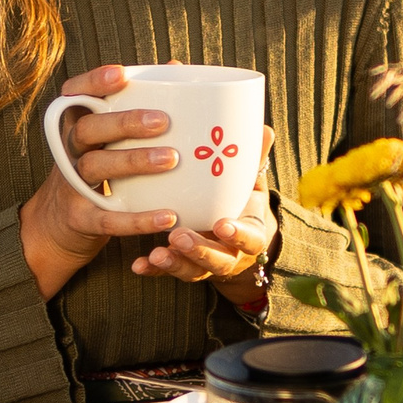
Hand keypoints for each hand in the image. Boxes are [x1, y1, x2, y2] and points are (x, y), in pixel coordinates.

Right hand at [17, 64, 184, 299]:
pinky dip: (138, 219)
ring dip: (134, 161)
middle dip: (124, 122)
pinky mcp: (81, 219)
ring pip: (95, 167)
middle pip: (87, 129)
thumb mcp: (107, 141)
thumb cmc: (98, 170)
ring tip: (172, 159)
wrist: (57, 227)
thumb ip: (135, 108)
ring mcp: (72, 186)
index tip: (121, 74)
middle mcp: (69, 152)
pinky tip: (168, 216)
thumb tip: (176, 69)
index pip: (74, 96)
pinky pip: (108, 219)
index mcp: (77, 127)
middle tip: (162, 121)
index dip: (93, 82)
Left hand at [128, 126, 278, 308]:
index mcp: (250, 235)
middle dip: (199, 250)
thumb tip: (264, 130)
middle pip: (219, 260)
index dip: (238, 235)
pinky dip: (154, 270)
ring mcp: (206, 264)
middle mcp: (230, 254)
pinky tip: (138, 265)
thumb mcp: (252, 185)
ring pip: (193, 270)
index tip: (222, 225)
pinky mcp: (183, 266)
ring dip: (175, 263)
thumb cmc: (242, 202)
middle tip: (178, 236)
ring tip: (156, 253)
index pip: (250, 239)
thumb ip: (254, 163)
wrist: (236, 234)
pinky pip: (168, 273)